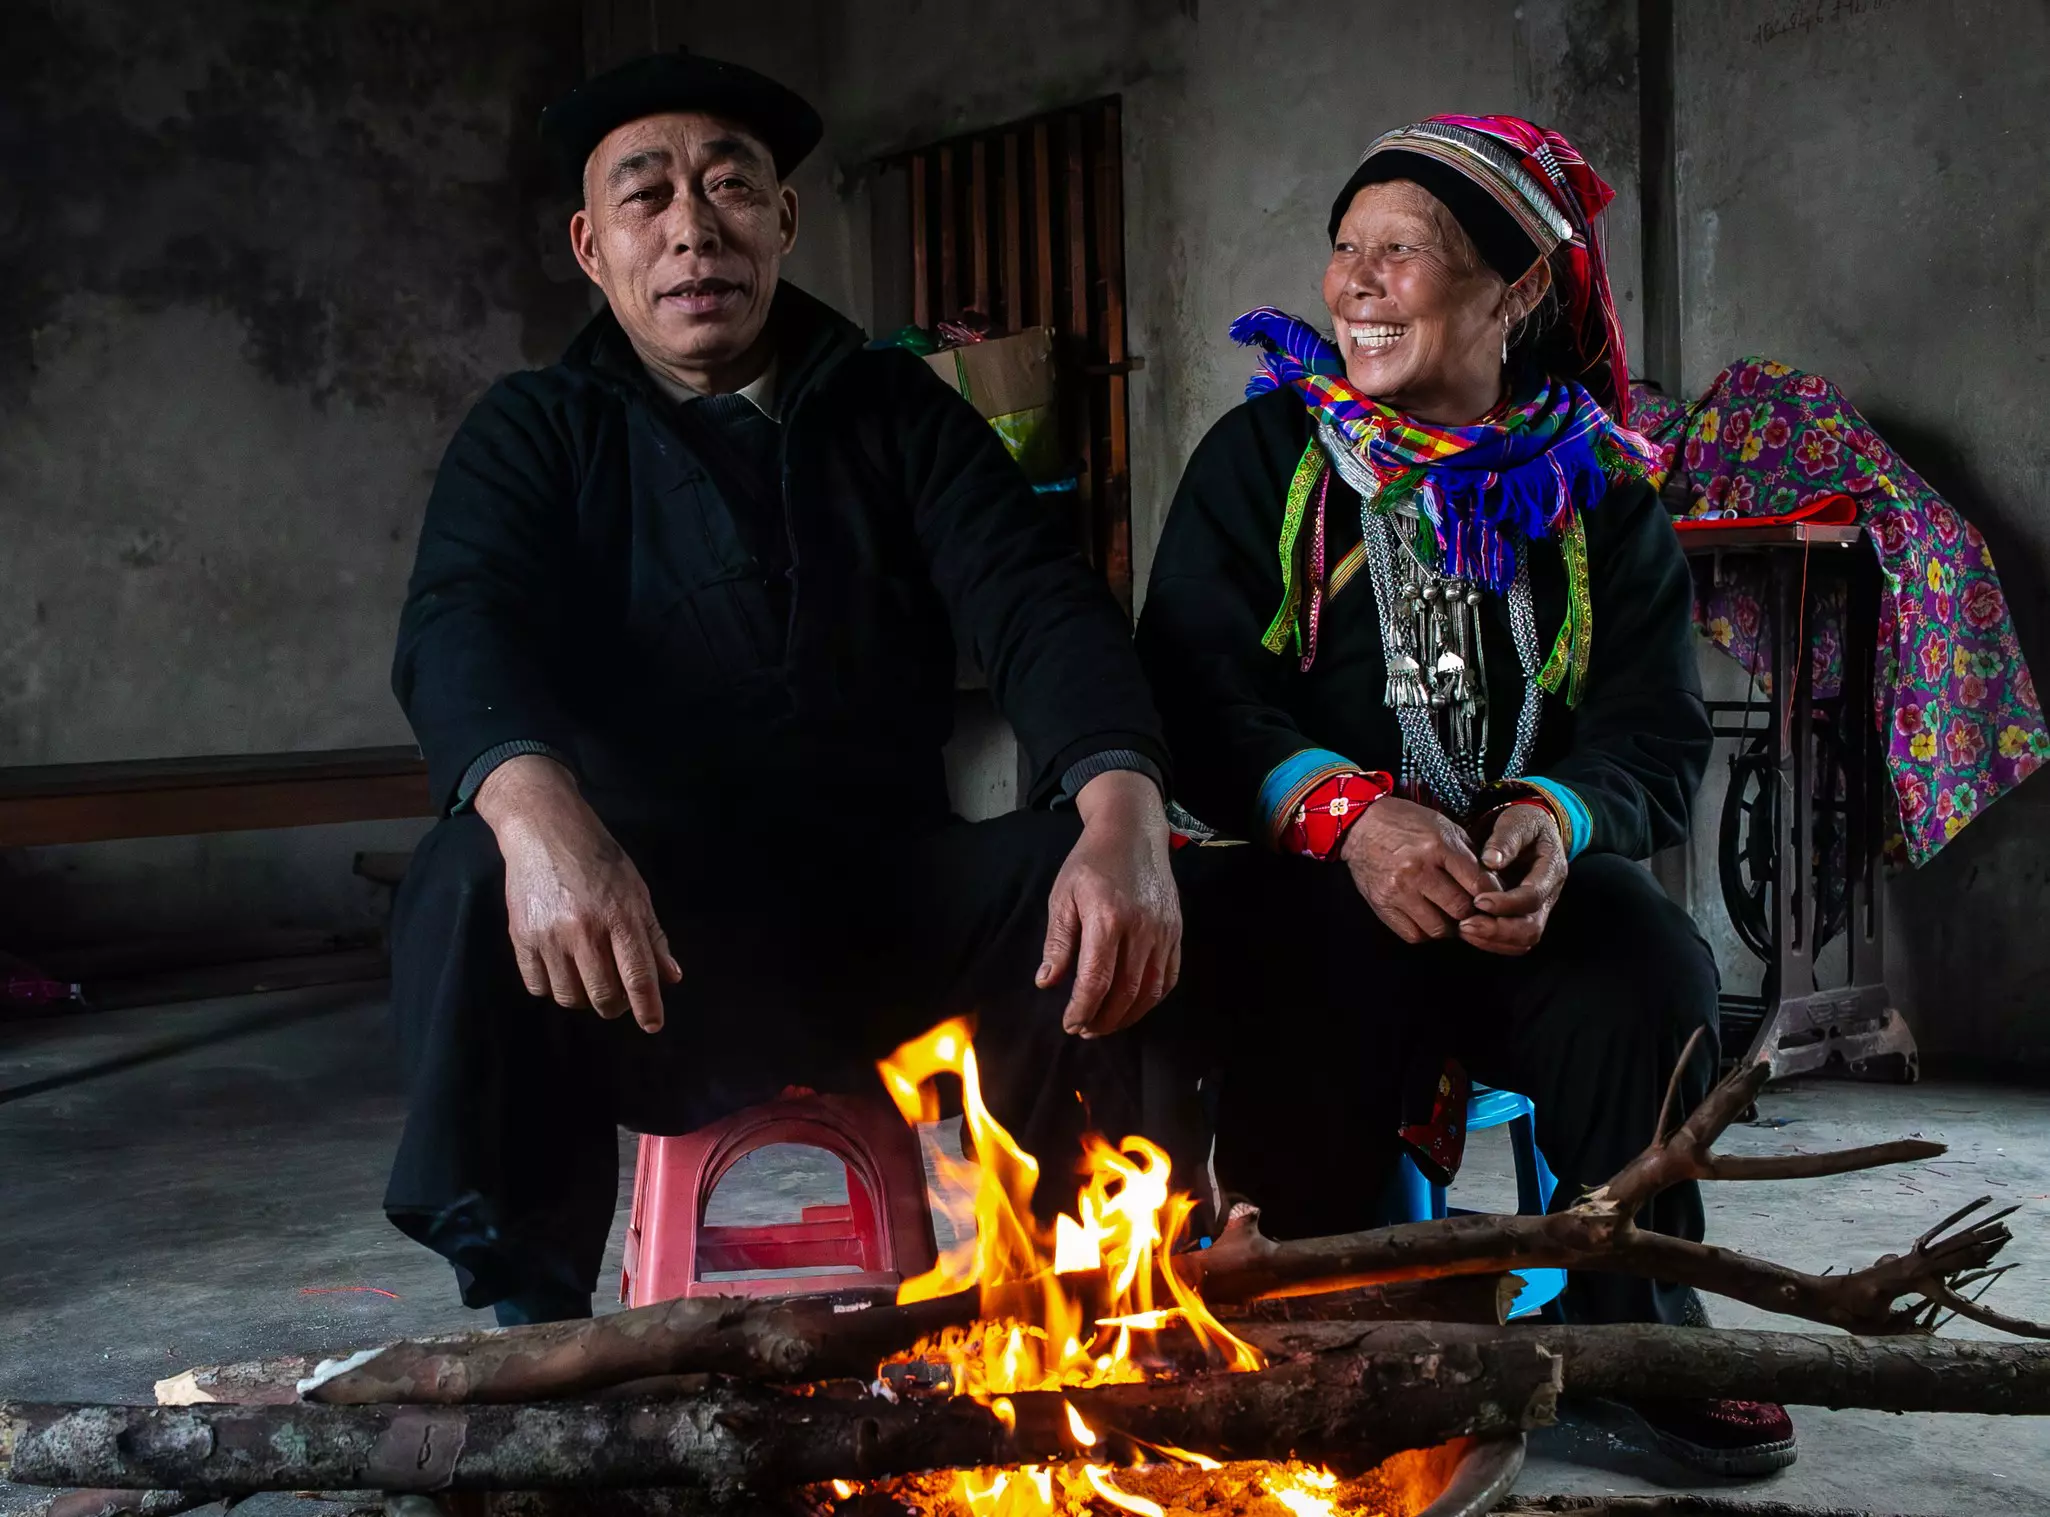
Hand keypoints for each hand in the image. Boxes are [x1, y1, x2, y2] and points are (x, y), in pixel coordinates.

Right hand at [473, 755, 681, 1030]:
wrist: (545, 831)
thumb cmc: (599, 859)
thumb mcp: (636, 891)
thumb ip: (653, 936)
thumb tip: (671, 978)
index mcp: (619, 916)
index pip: (638, 976)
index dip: (647, 1007)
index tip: (653, 1025)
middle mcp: (584, 931)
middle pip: (602, 996)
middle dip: (615, 1006)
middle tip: (618, 996)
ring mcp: (549, 936)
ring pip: (569, 997)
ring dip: (583, 997)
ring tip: (588, 978)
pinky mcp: (521, 937)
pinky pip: (538, 986)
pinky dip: (553, 987)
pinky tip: (561, 969)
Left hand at [1037, 770, 1182, 1038]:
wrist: (1133, 830)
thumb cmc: (1091, 862)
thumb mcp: (1063, 896)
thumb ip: (1058, 942)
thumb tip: (1048, 982)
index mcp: (1108, 918)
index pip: (1097, 980)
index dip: (1083, 1010)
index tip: (1070, 1024)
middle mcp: (1141, 928)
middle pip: (1126, 992)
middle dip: (1104, 1019)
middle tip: (1084, 1029)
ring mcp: (1164, 931)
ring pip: (1151, 990)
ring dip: (1128, 1015)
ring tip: (1105, 1024)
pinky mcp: (1176, 931)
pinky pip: (1169, 977)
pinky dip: (1151, 999)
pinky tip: (1132, 1005)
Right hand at [1339, 795, 1498, 943]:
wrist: (1360, 825)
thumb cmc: (1407, 823)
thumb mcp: (1443, 827)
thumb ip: (1468, 855)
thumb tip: (1493, 886)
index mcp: (1437, 846)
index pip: (1478, 883)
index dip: (1491, 896)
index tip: (1493, 899)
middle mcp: (1417, 870)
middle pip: (1460, 909)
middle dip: (1471, 913)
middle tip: (1472, 910)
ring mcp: (1398, 890)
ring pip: (1438, 928)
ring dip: (1449, 926)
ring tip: (1449, 916)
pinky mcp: (1382, 905)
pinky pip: (1413, 934)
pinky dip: (1425, 932)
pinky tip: (1427, 918)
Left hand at [1459, 803, 1569, 955]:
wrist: (1530, 830)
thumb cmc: (1524, 824)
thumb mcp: (1517, 821)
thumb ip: (1506, 839)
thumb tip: (1491, 861)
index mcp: (1551, 870)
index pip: (1533, 897)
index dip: (1506, 903)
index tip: (1478, 901)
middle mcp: (1548, 895)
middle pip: (1531, 929)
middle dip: (1498, 930)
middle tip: (1465, 925)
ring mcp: (1537, 909)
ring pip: (1522, 941)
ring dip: (1492, 940)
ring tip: (1463, 929)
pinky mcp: (1523, 916)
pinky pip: (1513, 941)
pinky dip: (1491, 942)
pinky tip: (1468, 932)